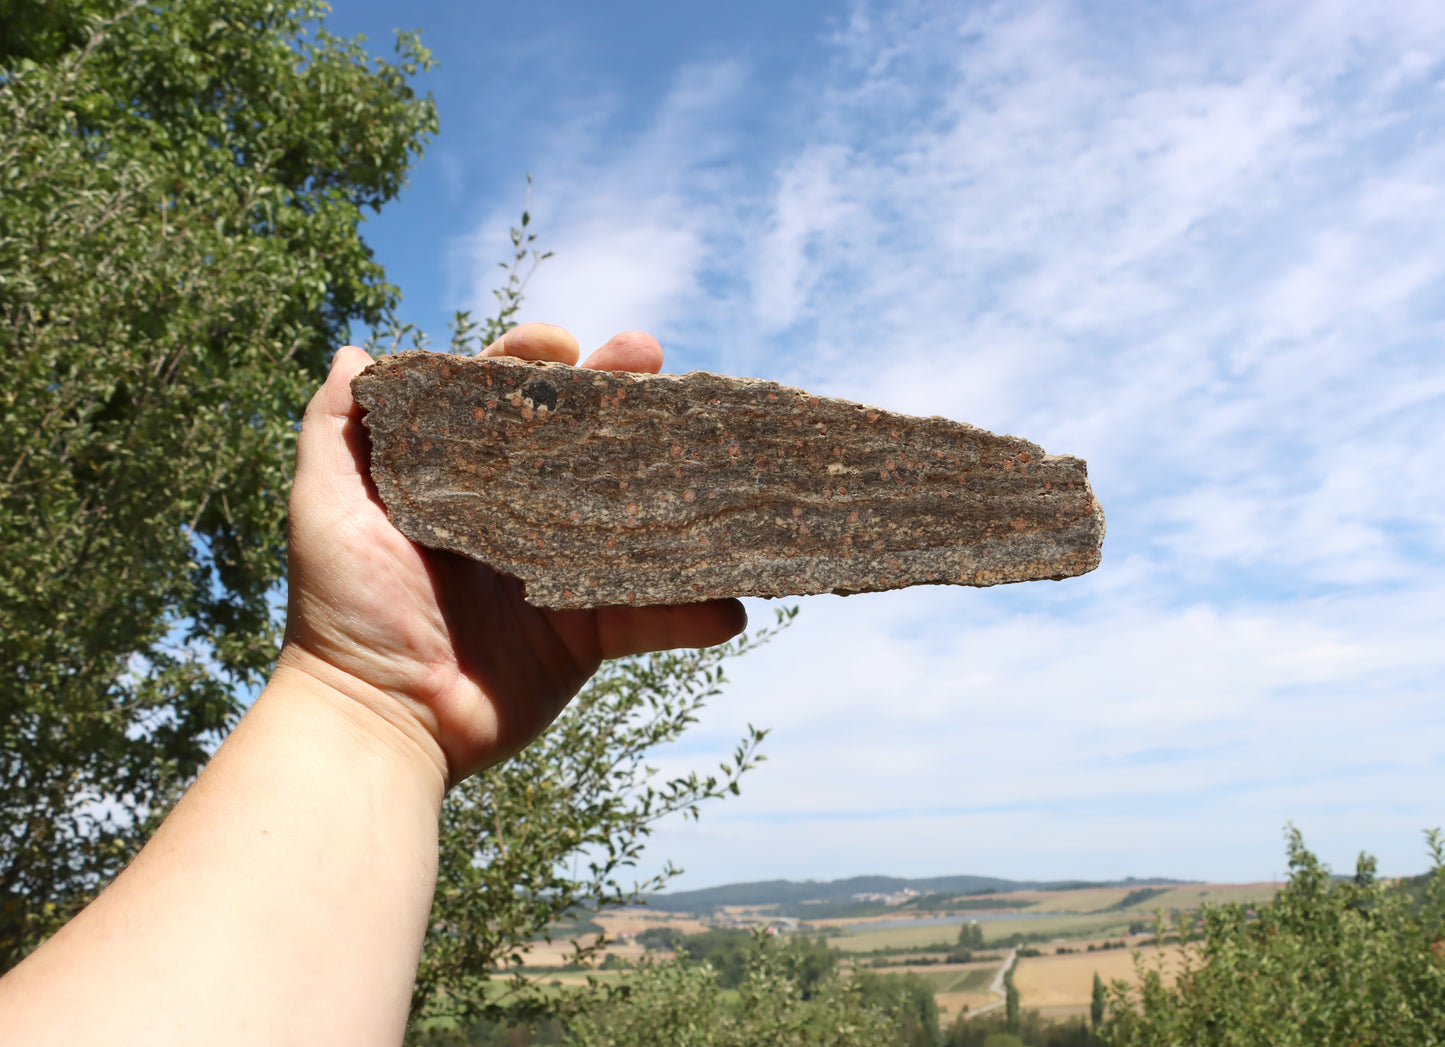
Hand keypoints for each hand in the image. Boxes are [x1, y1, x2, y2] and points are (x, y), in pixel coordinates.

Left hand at [278, 324, 746, 787]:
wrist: (375, 722)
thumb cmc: (342, 611)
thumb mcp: (324, 508)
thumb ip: (335, 430)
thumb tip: (356, 355)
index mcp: (458, 480)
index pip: (504, 402)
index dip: (534, 363)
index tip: (562, 345)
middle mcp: (515, 519)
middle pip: (582, 442)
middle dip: (622, 395)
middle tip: (655, 357)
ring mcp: (556, 576)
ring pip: (632, 520)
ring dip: (680, 488)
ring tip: (722, 456)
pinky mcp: (584, 637)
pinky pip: (650, 619)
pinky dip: (694, 613)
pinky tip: (735, 599)